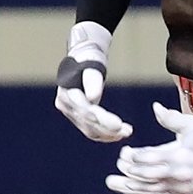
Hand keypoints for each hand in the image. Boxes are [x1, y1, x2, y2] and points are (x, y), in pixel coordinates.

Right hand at [54, 21, 131, 141]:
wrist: (82, 59)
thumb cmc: (88, 59)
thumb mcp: (91, 66)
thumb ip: (92, 81)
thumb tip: (93, 99)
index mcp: (66, 94)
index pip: (85, 111)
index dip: (102, 120)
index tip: (119, 125)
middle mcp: (65, 105)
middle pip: (88, 123)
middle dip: (108, 129)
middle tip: (128, 131)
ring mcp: (69, 112)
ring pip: (89, 129)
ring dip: (108, 134)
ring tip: (127, 132)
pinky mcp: (76, 116)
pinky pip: (90, 129)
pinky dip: (105, 134)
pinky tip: (119, 134)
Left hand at [106, 102, 192, 193]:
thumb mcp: (191, 126)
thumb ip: (171, 118)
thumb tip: (155, 108)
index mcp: (180, 155)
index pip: (147, 158)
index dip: (132, 156)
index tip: (125, 152)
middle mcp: (178, 175)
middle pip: (143, 176)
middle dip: (126, 171)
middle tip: (118, 165)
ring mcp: (178, 190)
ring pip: (146, 192)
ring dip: (126, 187)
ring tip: (112, 182)